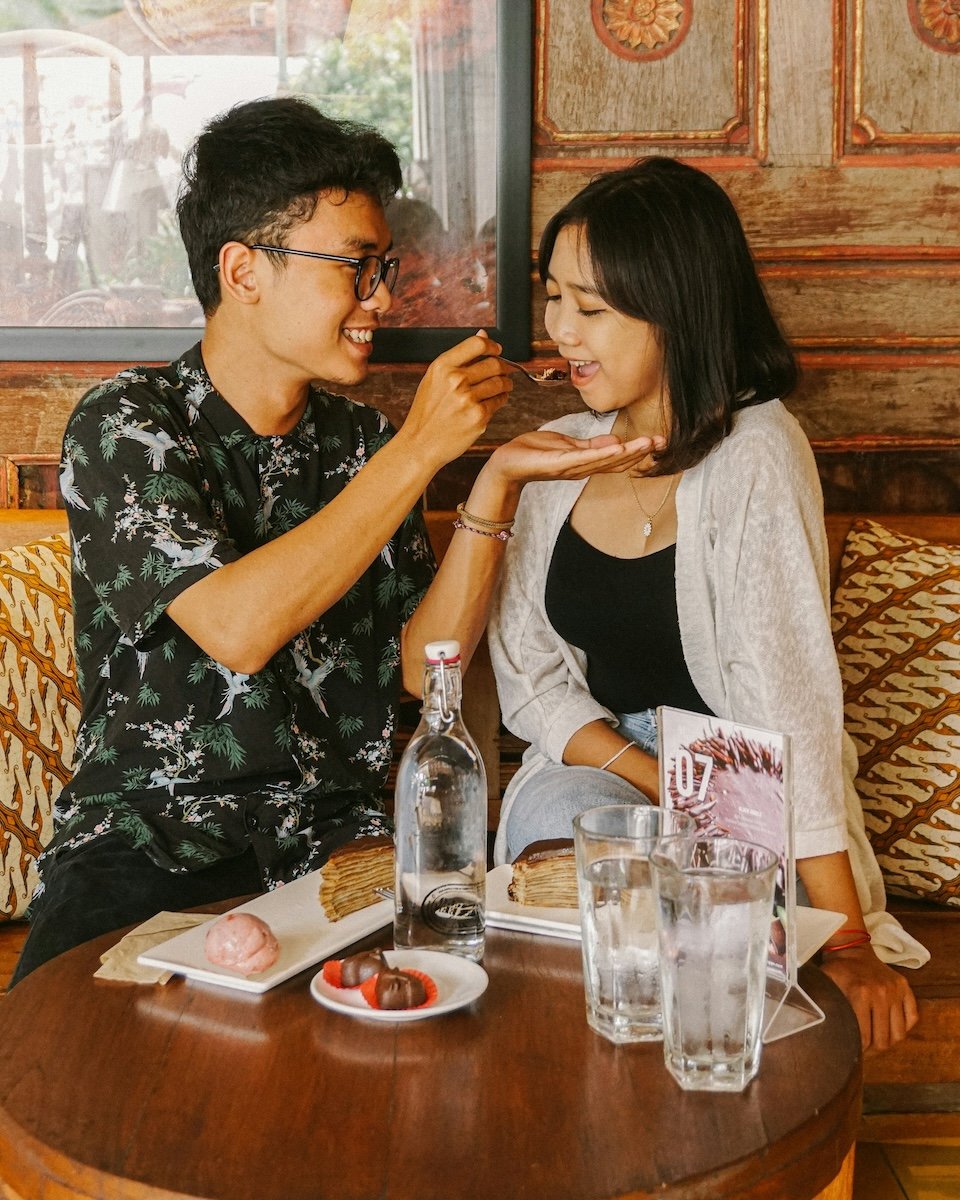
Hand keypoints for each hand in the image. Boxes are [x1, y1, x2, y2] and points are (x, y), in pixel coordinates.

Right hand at [398, 331, 512, 470]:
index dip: (493, 346)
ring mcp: (468, 399)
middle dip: (504, 367)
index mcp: (443, 366)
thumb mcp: (435, 379)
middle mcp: (455, 380)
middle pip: (494, 363)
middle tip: (504, 372)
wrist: (420, 444)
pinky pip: (499, 402)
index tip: (497, 351)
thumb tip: (483, 335)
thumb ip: (460, 357)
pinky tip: (494, 402)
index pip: (477, 345)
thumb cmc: (427, 412)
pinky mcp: (478, 417)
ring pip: (501, 383)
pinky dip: (501, 400)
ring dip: (506, 384)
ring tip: (503, 387)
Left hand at [485, 428, 666, 486]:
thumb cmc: (534, 452)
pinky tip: (619, 446)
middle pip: (618, 461)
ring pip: (606, 460)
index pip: (618, 457)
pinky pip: (585, 458)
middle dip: (641, 452)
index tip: (658, 440)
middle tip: (662, 441)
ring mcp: (573, 467)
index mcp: (586, 462)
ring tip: (648, 443)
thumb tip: (616, 440)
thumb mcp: (568, 445)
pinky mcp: (560, 463)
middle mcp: (583, 468)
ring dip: (629, 452)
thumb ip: (591, 445)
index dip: (638, 450)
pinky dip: (603, 453)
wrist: (508, 463)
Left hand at [820, 946, 918, 1052]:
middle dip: (873, 1050)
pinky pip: (912, 1018)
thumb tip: (820, 1032)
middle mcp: (881, 993)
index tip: (853, 1051)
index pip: (864, 1036)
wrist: (852, 951)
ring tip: (877, 1041)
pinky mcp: (905, 988)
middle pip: (883, 1039)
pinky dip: (903, 1027)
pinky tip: (890, 1028)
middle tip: (865, 1050)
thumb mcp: (826, 986)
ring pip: (899, 1034)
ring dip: (888, 1042)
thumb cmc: (837, 972)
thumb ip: (824, 1007)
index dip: (859, 1049)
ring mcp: (895, 990)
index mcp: (860, 993)